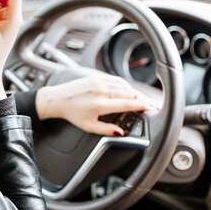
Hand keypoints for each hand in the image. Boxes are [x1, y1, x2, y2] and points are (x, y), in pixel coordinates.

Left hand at [35, 74, 156, 135]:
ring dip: (136, 91)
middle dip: (142, 98)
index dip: (141, 105)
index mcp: (99, 104)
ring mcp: (99, 82)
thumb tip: (121, 132)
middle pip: (128, 93)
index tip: (150, 107)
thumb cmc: (73, 113)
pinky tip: (131, 90)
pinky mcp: (97, 76)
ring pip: (124, 85)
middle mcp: (100, 91)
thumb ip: (106, 130)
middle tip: (152, 104)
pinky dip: (126, 85)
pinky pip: (116, 80)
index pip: (126, 103)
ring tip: (144, 98)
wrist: (58, 99)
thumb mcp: (89, 126)